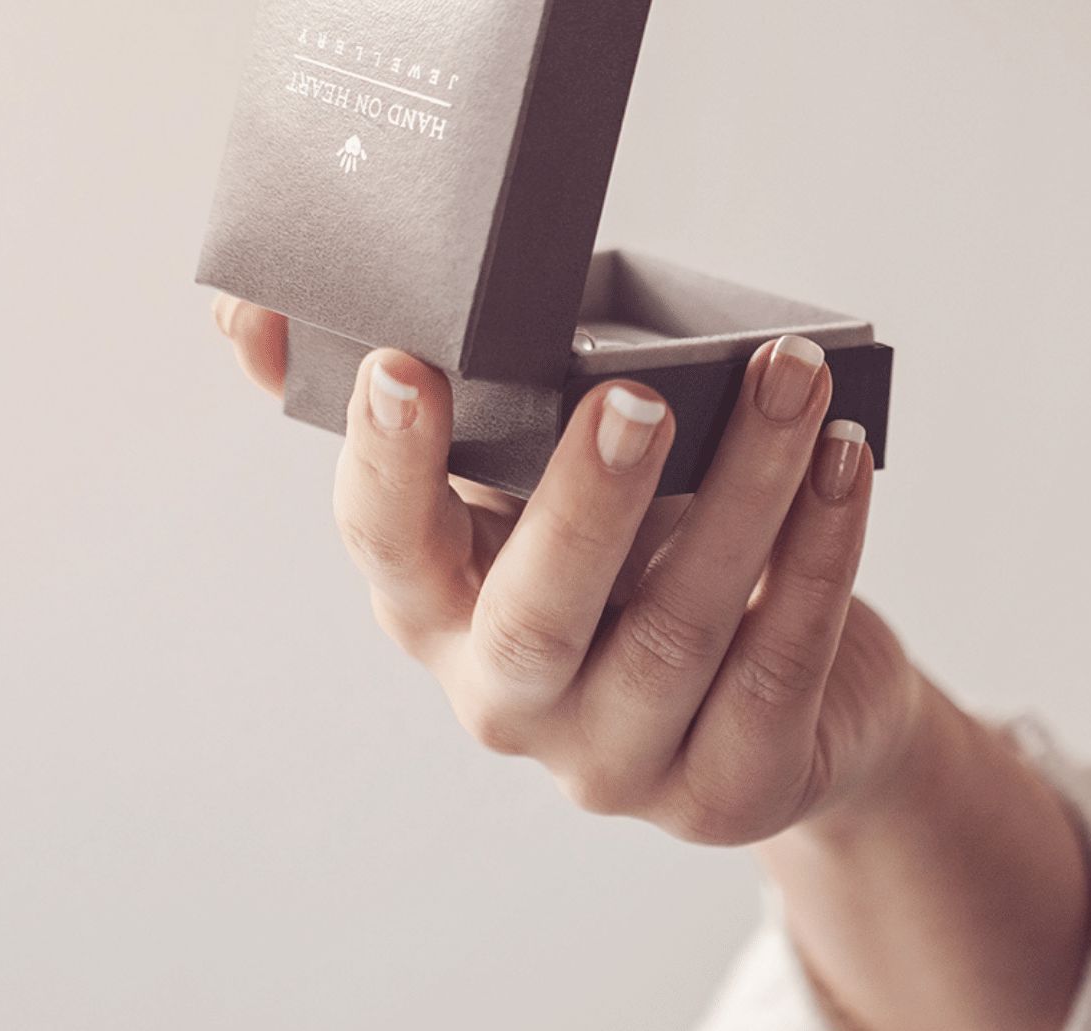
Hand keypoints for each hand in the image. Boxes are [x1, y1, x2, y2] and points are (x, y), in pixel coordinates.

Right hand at [210, 294, 932, 845]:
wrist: (783, 697)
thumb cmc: (636, 551)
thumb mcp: (531, 479)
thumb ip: (429, 395)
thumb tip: (247, 303)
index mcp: (436, 608)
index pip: (385, 544)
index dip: (389, 465)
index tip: (408, 369)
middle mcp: (509, 699)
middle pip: (534, 615)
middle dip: (585, 502)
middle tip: (636, 397)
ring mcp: (618, 762)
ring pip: (678, 629)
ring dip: (747, 491)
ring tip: (792, 377)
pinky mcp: (730, 788)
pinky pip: (778, 665)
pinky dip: (818, 553)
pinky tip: (843, 461)